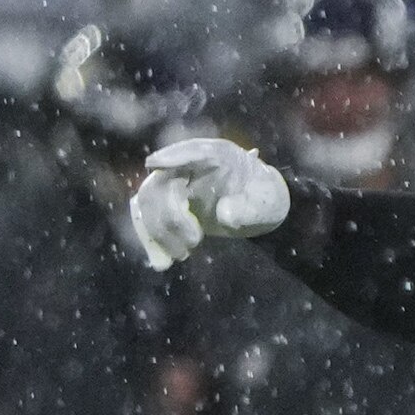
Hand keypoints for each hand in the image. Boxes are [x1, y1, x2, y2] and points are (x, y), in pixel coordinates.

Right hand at [125, 137, 291, 270]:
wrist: (257, 208)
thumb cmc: (264, 198)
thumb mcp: (266, 202)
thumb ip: (249, 208)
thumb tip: (223, 215)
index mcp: (217, 155)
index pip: (191, 151)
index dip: (171, 156)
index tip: (154, 164)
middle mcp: (190, 165)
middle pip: (161, 183)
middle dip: (169, 216)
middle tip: (194, 242)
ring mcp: (176, 185)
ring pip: (148, 202)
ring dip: (158, 231)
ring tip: (183, 254)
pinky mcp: (168, 205)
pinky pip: (148, 219)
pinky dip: (151, 240)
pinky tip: (162, 263)